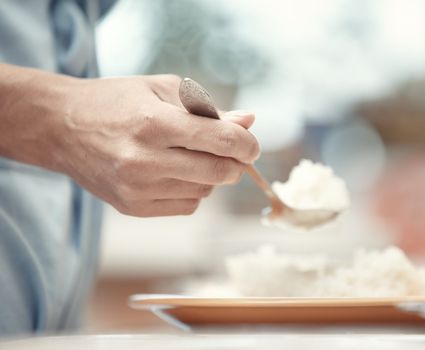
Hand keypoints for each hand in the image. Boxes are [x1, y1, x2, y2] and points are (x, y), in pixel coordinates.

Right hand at [51, 74, 259, 216]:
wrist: (62, 127)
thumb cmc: (117, 101)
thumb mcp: (162, 90)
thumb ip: (209, 108)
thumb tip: (249, 122)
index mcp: (155, 123)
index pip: (222, 141)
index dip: (247, 144)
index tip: (251, 145)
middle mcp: (145, 160)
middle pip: (219, 172)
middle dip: (237, 163)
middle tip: (234, 153)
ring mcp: (137, 188)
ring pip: (206, 191)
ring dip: (212, 176)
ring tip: (193, 156)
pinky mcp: (133, 207)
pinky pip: (187, 205)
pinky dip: (194, 190)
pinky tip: (179, 172)